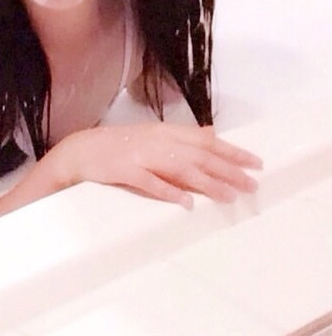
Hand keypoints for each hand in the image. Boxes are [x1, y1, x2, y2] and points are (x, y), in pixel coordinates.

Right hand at [60, 123, 261, 208]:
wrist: (80, 151)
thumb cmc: (119, 146)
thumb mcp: (153, 135)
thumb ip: (183, 137)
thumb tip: (213, 133)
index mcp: (166, 132)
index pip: (206, 141)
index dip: (232, 151)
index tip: (255, 164)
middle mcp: (157, 142)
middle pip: (199, 156)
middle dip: (228, 171)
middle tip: (250, 185)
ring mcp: (140, 156)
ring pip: (180, 169)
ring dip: (207, 183)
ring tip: (228, 196)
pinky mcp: (124, 171)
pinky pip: (149, 182)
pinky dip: (168, 192)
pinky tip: (185, 203)